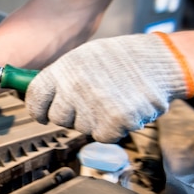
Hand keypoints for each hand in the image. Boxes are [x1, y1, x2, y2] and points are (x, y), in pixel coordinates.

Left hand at [25, 33, 193, 142]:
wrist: (158, 61)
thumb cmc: (119, 58)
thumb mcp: (81, 57)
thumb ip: (59, 78)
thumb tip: (39, 95)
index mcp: (63, 69)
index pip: (34, 98)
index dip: (37, 109)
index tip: (42, 113)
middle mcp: (74, 87)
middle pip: (57, 118)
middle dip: (69, 115)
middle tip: (87, 102)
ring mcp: (93, 105)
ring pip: (80, 128)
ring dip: (92, 121)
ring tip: (108, 99)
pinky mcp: (114, 120)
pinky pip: (101, 136)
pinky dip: (111, 129)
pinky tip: (119, 109)